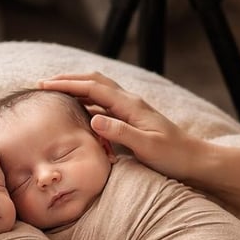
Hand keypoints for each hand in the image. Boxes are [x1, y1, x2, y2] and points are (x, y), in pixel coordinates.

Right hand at [39, 72, 202, 181]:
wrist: (195, 160)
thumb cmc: (173, 155)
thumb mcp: (146, 146)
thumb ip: (120, 132)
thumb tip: (94, 118)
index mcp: (131, 105)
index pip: (93, 88)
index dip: (67, 84)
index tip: (44, 85)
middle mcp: (130, 102)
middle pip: (95, 81)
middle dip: (69, 80)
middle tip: (44, 83)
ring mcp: (132, 109)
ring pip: (99, 91)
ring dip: (77, 88)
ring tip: (56, 92)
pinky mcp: (133, 119)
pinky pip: (105, 104)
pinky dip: (88, 102)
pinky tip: (79, 110)